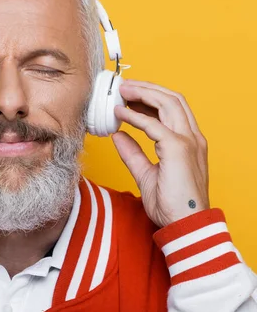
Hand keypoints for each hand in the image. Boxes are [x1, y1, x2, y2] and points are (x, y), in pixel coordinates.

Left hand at [112, 79, 208, 226]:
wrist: (184, 225)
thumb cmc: (172, 205)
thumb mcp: (146, 174)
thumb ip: (132, 153)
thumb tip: (118, 136)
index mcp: (189, 142)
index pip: (172, 108)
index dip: (150, 97)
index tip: (128, 95)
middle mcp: (192, 137)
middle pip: (172, 99)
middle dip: (147, 88)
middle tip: (123, 86)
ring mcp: (188, 141)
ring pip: (168, 103)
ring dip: (143, 93)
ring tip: (122, 90)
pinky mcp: (178, 149)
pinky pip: (154, 125)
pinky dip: (136, 116)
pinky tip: (120, 113)